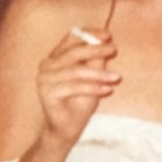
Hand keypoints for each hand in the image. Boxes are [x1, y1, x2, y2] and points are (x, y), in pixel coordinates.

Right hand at [36, 28, 118, 145]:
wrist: (68, 127)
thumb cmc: (81, 99)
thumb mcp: (93, 76)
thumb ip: (95, 59)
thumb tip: (105, 42)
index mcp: (56, 56)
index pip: (71, 37)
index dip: (90, 34)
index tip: (108, 36)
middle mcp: (47, 65)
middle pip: (74, 52)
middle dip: (96, 50)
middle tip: (114, 50)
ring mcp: (44, 79)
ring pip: (76, 71)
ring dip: (99, 74)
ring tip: (116, 78)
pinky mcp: (46, 93)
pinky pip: (74, 87)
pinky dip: (93, 88)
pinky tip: (107, 91)